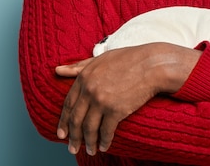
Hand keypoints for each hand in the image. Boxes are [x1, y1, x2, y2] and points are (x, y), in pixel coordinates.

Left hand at [55, 43, 199, 155]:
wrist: (152, 64)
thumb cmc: (129, 59)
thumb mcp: (100, 59)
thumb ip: (78, 66)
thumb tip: (57, 70)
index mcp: (84, 77)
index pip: (68, 104)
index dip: (63, 121)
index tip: (62, 133)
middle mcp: (90, 90)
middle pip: (76, 120)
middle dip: (73, 137)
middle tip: (72, 148)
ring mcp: (102, 101)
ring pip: (89, 129)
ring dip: (88, 143)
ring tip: (90, 151)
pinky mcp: (116, 110)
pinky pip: (106, 131)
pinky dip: (104, 141)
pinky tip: (104, 146)